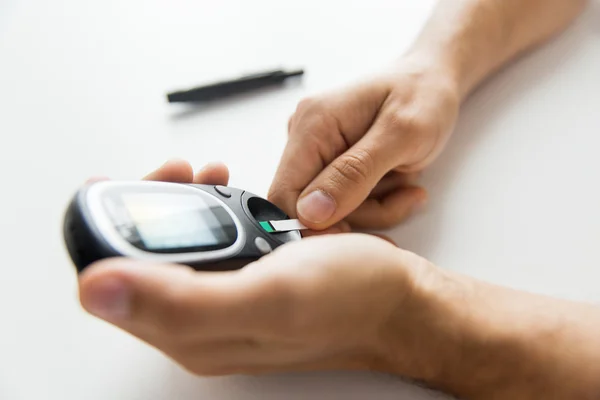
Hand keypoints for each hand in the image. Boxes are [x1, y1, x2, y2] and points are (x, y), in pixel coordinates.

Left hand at [77, 160, 427, 375]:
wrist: (398, 301)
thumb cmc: (348, 299)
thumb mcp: (268, 296)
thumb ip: (181, 301)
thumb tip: (94, 289)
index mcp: (190, 333)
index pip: (113, 281)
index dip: (116, 227)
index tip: (146, 185)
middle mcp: (199, 325)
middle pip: (136, 264)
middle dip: (152, 208)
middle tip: (179, 173)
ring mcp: (222, 306)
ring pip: (173, 252)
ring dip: (181, 206)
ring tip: (204, 176)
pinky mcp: (244, 288)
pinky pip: (207, 248)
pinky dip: (211, 213)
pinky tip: (230, 196)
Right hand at [268, 58, 459, 229]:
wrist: (433, 82)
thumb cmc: (423, 95)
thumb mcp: (401, 134)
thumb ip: (354, 174)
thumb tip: (309, 212)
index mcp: (313, 124)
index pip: (284, 194)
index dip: (312, 226)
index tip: (354, 236)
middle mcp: (306, 138)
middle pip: (309, 209)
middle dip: (360, 214)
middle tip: (403, 195)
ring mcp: (318, 153)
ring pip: (332, 212)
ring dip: (376, 208)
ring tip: (407, 181)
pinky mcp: (332, 166)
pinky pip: (347, 205)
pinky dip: (376, 202)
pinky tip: (399, 181)